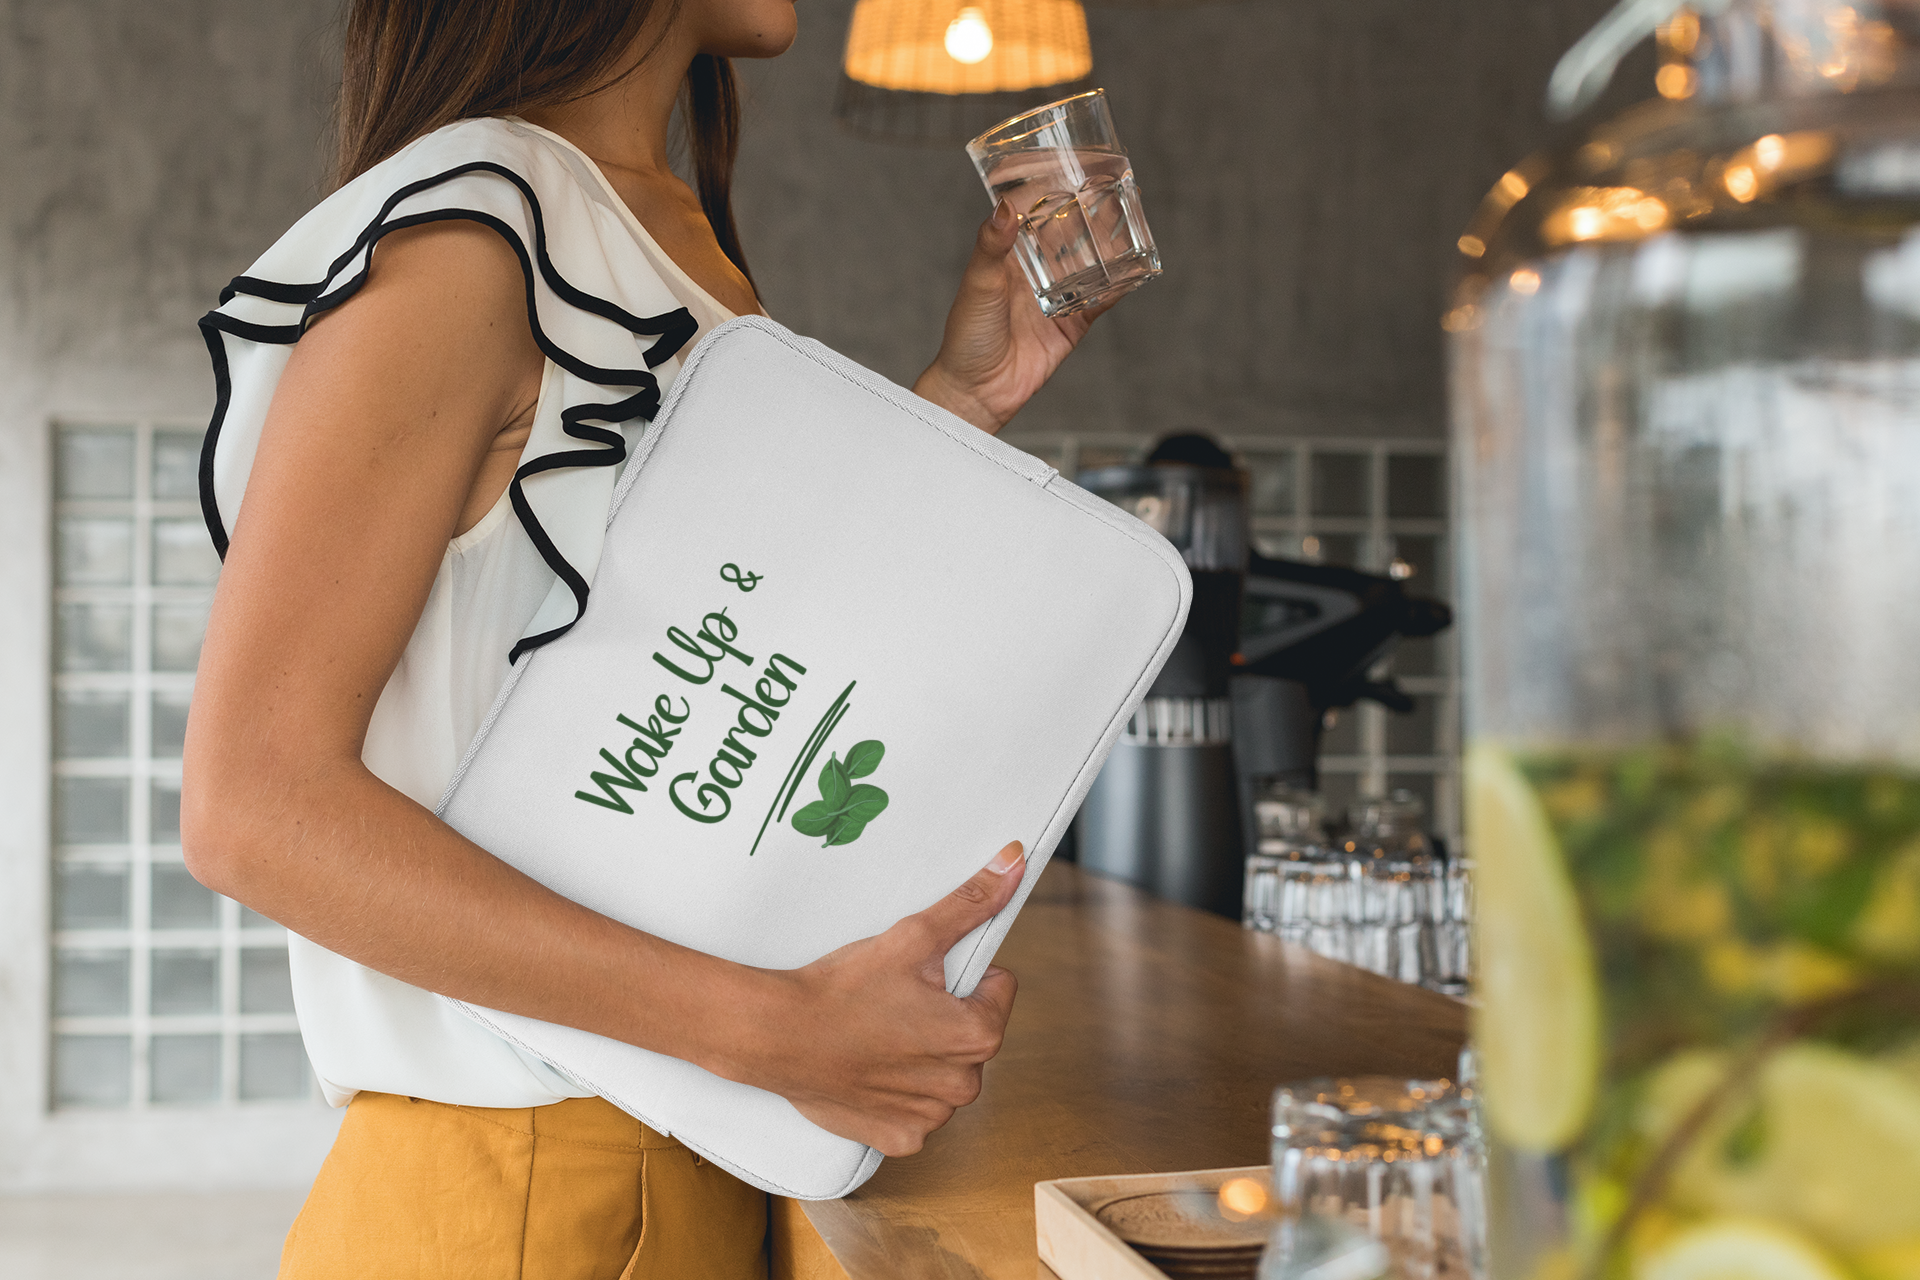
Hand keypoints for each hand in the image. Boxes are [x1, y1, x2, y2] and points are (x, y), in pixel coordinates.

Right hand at [747, 841, 1025, 1155]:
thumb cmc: (844, 987)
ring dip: (923, 1056)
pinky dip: (897, 1093)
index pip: (998, 989)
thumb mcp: (914, 936)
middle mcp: (964, 1084)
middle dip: (943, 1017)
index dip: (961, 976)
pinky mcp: (901, 1138)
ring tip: (879, 1034)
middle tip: (895, 1004)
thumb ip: (971, 903)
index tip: (922, 977)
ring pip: (945, 1073)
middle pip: (972, 1033)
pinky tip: (870, 1070)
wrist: (779, 1036)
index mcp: (978, 1035)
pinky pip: (915, 1110)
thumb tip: (1015, 862)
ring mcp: (932, 1116)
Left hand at [913, 203, 1116, 434]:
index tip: (1070, 165)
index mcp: (1006, 256)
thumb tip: (1004, 207)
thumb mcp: (978, 285)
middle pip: (1065, 234)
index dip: (1049, 188)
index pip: (1030, 212)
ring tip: (1129, 218)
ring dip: (1106, 244)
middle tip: (1112, 186)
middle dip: (1086, 212)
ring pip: (1087, 262)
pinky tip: (1135, 269)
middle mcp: (1032, 272)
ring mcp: (1054, 296)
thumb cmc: (966, 337)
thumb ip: (992, 246)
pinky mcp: (1071, 324)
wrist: (978, 391)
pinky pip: (1100, 300)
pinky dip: (1117, 286)